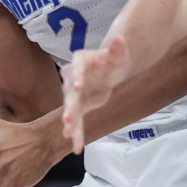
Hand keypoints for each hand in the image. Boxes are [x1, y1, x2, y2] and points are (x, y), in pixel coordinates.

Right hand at [62, 35, 132, 153]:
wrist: (109, 69)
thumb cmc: (113, 59)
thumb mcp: (118, 54)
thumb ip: (117, 48)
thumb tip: (120, 38)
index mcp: (80, 61)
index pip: (76, 68)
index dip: (76, 76)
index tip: (77, 86)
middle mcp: (72, 78)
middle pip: (69, 93)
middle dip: (69, 106)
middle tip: (67, 118)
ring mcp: (74, 94)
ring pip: (71, 110)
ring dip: (70, 123)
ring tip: (68, 135)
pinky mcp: (79, 107)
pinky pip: (77, 121)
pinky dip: (77, 133)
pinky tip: (77, 148)